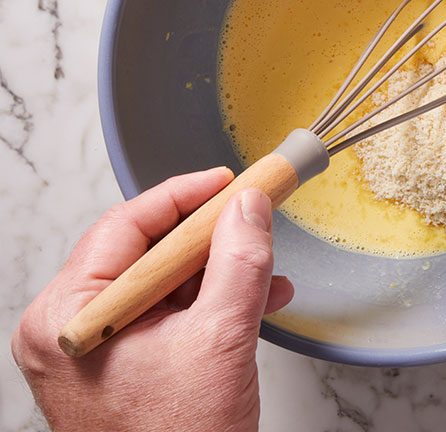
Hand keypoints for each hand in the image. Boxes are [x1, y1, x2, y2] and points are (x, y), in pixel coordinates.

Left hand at [11, 170, 294, 431]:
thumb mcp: (220, 339)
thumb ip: (238, 262)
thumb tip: (248, 207)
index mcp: (68, 318)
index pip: (125, 227)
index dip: (183, 197)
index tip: (227, 181)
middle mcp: (71, 332)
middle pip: (144, 254)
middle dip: (208, 238)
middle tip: (250, 214)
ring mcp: (94, 355)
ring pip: (161, 286)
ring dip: (217, 272)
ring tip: (266, 268)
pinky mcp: (120, 373)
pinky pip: (165, 319)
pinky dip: (210, 306)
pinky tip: (256, 300)